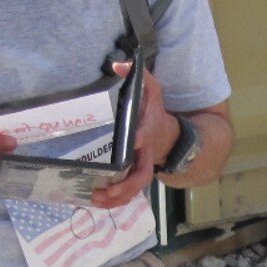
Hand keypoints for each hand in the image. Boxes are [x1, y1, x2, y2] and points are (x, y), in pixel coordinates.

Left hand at [88, 60, 172, 209]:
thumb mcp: (151, 90)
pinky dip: (113, 200)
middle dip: (126, 186)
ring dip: (117, 198)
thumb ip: (138, 76)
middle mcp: (147, 153)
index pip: (149, 133)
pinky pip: (126, 193)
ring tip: (96, 200)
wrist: (172, 137)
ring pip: (134, 189)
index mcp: (150, 129)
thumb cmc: (155, 112)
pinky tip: (95, 201)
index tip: (136, 140)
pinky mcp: (134, 177)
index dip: (143, 137)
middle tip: (108, 190)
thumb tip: (117, 65)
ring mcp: (141, 167)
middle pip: (142, 174)